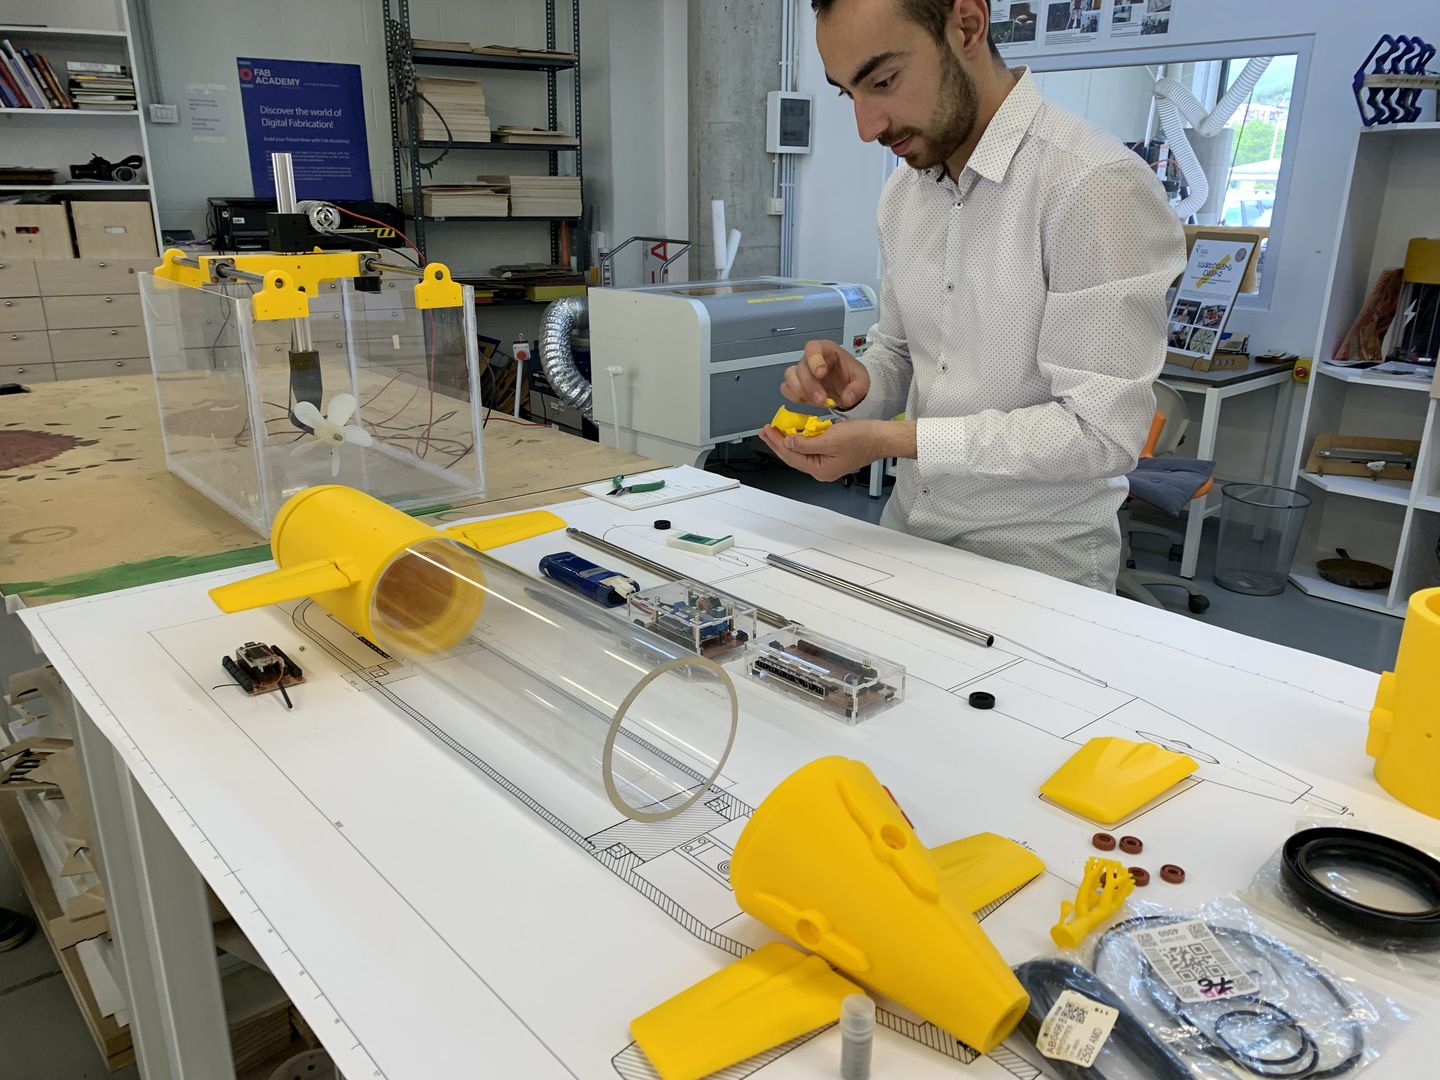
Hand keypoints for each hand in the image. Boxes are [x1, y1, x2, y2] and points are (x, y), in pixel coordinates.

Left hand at [758, 419, 915, 482]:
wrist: (882, 437)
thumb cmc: (863, 438)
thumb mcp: (830, 438)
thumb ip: (806, 442)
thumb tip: (788, 442)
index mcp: (821, 470)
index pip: (791, 456)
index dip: (777, 442)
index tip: (768, 430)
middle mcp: (822, 470)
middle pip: (793, 456)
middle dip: (779, 442)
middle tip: (766, 430)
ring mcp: (827, 463)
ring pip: (801, 451)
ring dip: (789, 439)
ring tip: (776, 429)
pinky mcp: (831, 454)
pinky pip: (811, 447)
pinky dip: (802, 438)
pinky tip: (795, 431)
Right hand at [781, 340, 870, 408]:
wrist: (848, 389)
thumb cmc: (852, 378)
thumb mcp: (862, 381)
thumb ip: (857, 388)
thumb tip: (847, 399)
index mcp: (827, 350)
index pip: (813, 347)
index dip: (814, 359)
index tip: (821, 374)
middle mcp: (811, 358)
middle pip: (801, 367)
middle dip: (810, 385)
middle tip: (822, 400)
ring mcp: (802, 371)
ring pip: (790, 376)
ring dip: (801, 392)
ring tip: (818, 402)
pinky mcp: (797, 384)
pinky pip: (786, 388)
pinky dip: (794, 396)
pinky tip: (807, 401)